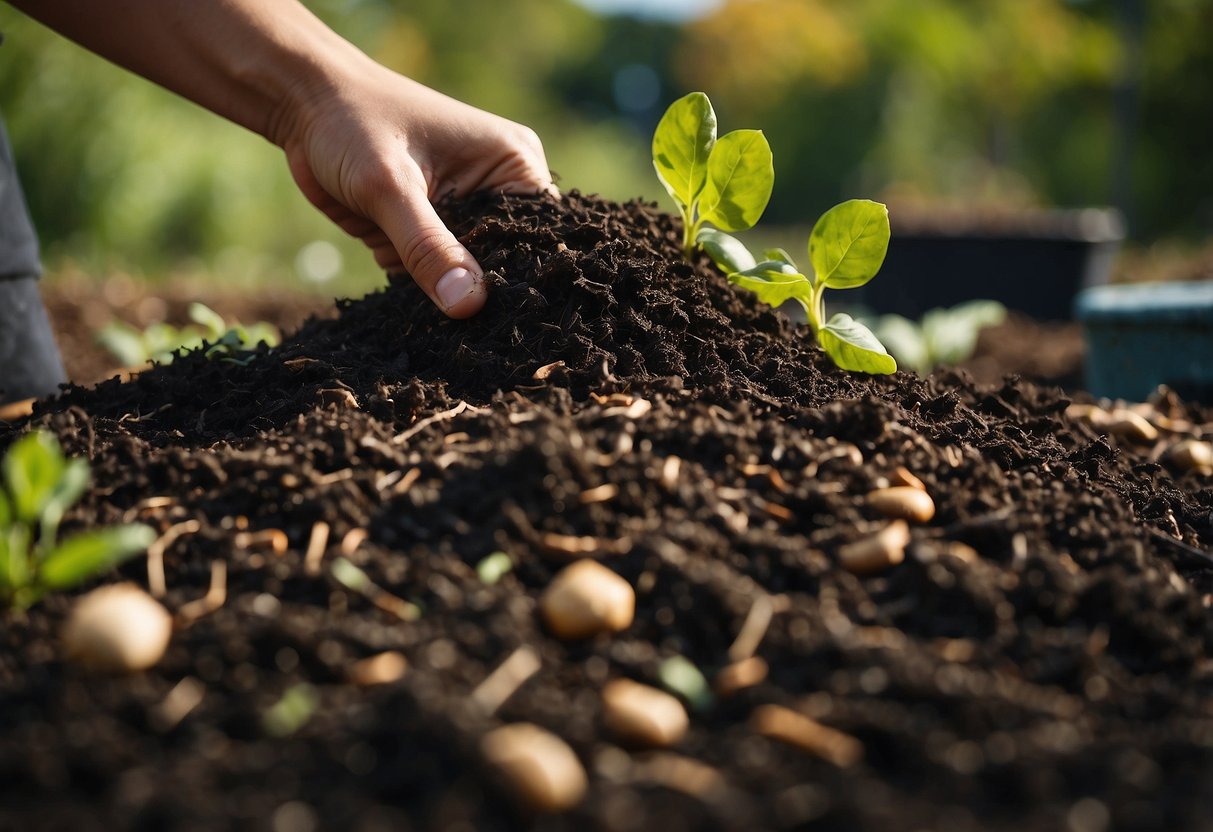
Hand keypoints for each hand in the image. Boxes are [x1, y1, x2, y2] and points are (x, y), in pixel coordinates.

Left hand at [278, 65, 554, 317]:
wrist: (301, 103)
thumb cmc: (351, 123)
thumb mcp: (389, 188)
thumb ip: (428, 248)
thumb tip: (469, 306)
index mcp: (514, 164)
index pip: (537, 239)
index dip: (512, 275)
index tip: (481, 303)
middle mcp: (499, 186)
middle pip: (500, 262)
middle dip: (462, 276)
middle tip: (421, 267)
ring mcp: (465, 207)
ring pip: (461, 273)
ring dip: (424, 271)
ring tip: (388, 234)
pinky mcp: (433, 223)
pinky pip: (432, 269)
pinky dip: (405, 267)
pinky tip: (380, 240)